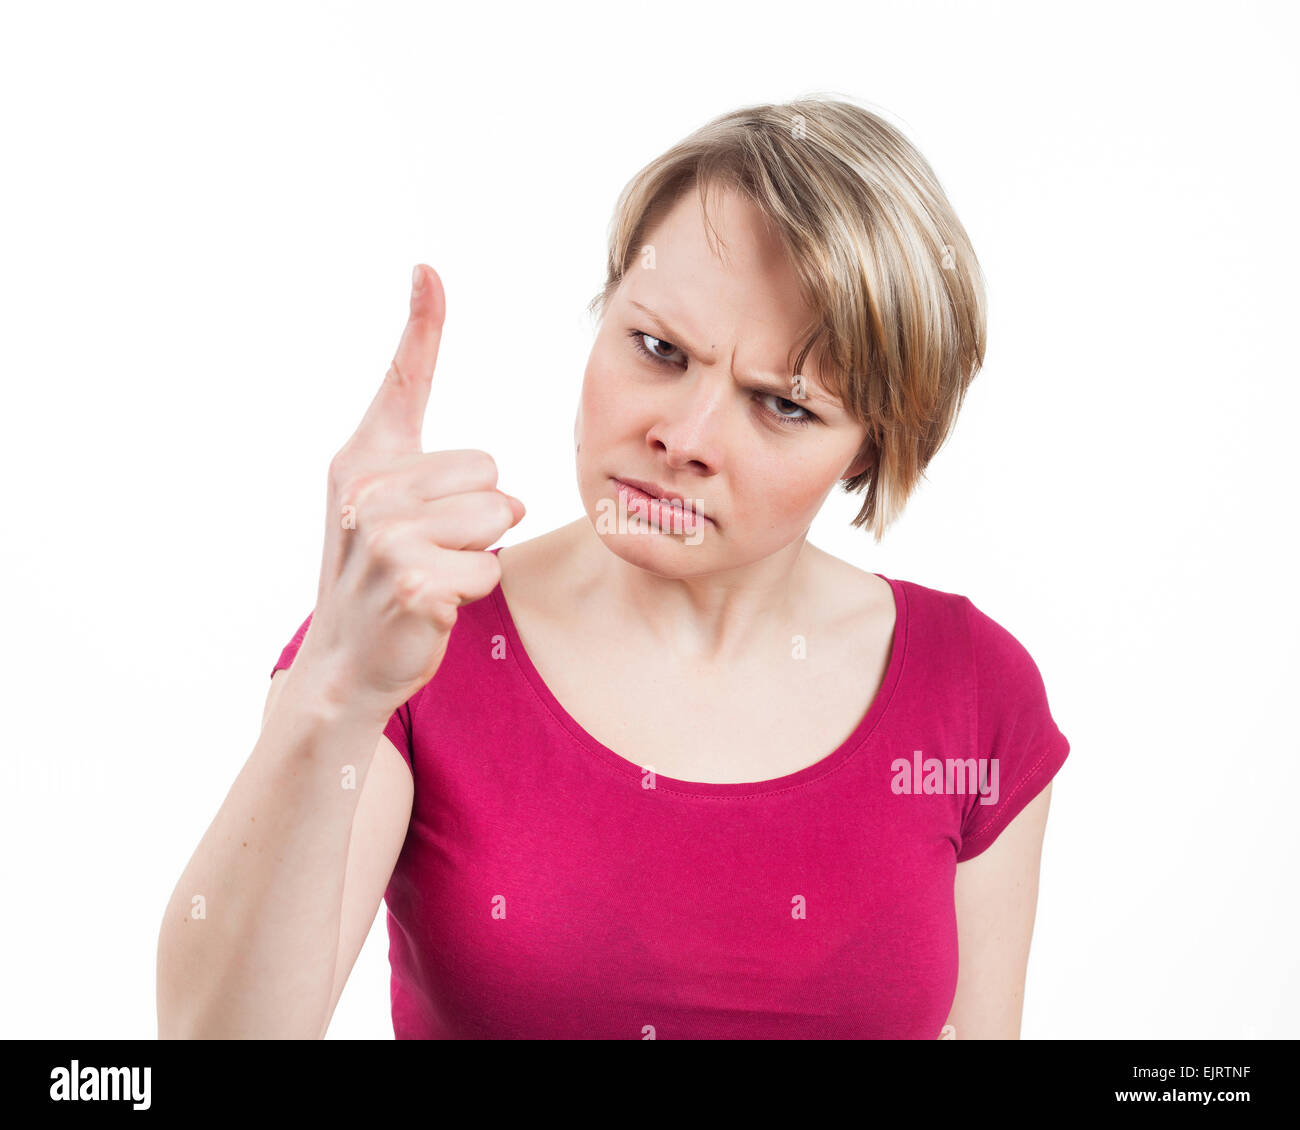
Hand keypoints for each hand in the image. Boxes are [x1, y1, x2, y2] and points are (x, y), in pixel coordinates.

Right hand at [297, 264, 523, 715]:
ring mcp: (385, 536)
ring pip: (496, 518)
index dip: (421, 323)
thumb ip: (433, 478)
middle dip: (478, 517)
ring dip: (478, 554)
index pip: (404, 381)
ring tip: (433, 574)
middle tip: (431, 550)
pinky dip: (474, 591)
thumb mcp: (388, 514)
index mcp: (362, 462)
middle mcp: (365, 490)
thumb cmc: (380, 579)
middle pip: (489, 470)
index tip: (428, 268)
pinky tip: (433, 604)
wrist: (346, 662)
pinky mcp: (414, 580)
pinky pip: (489, 567)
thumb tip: (504, 487)